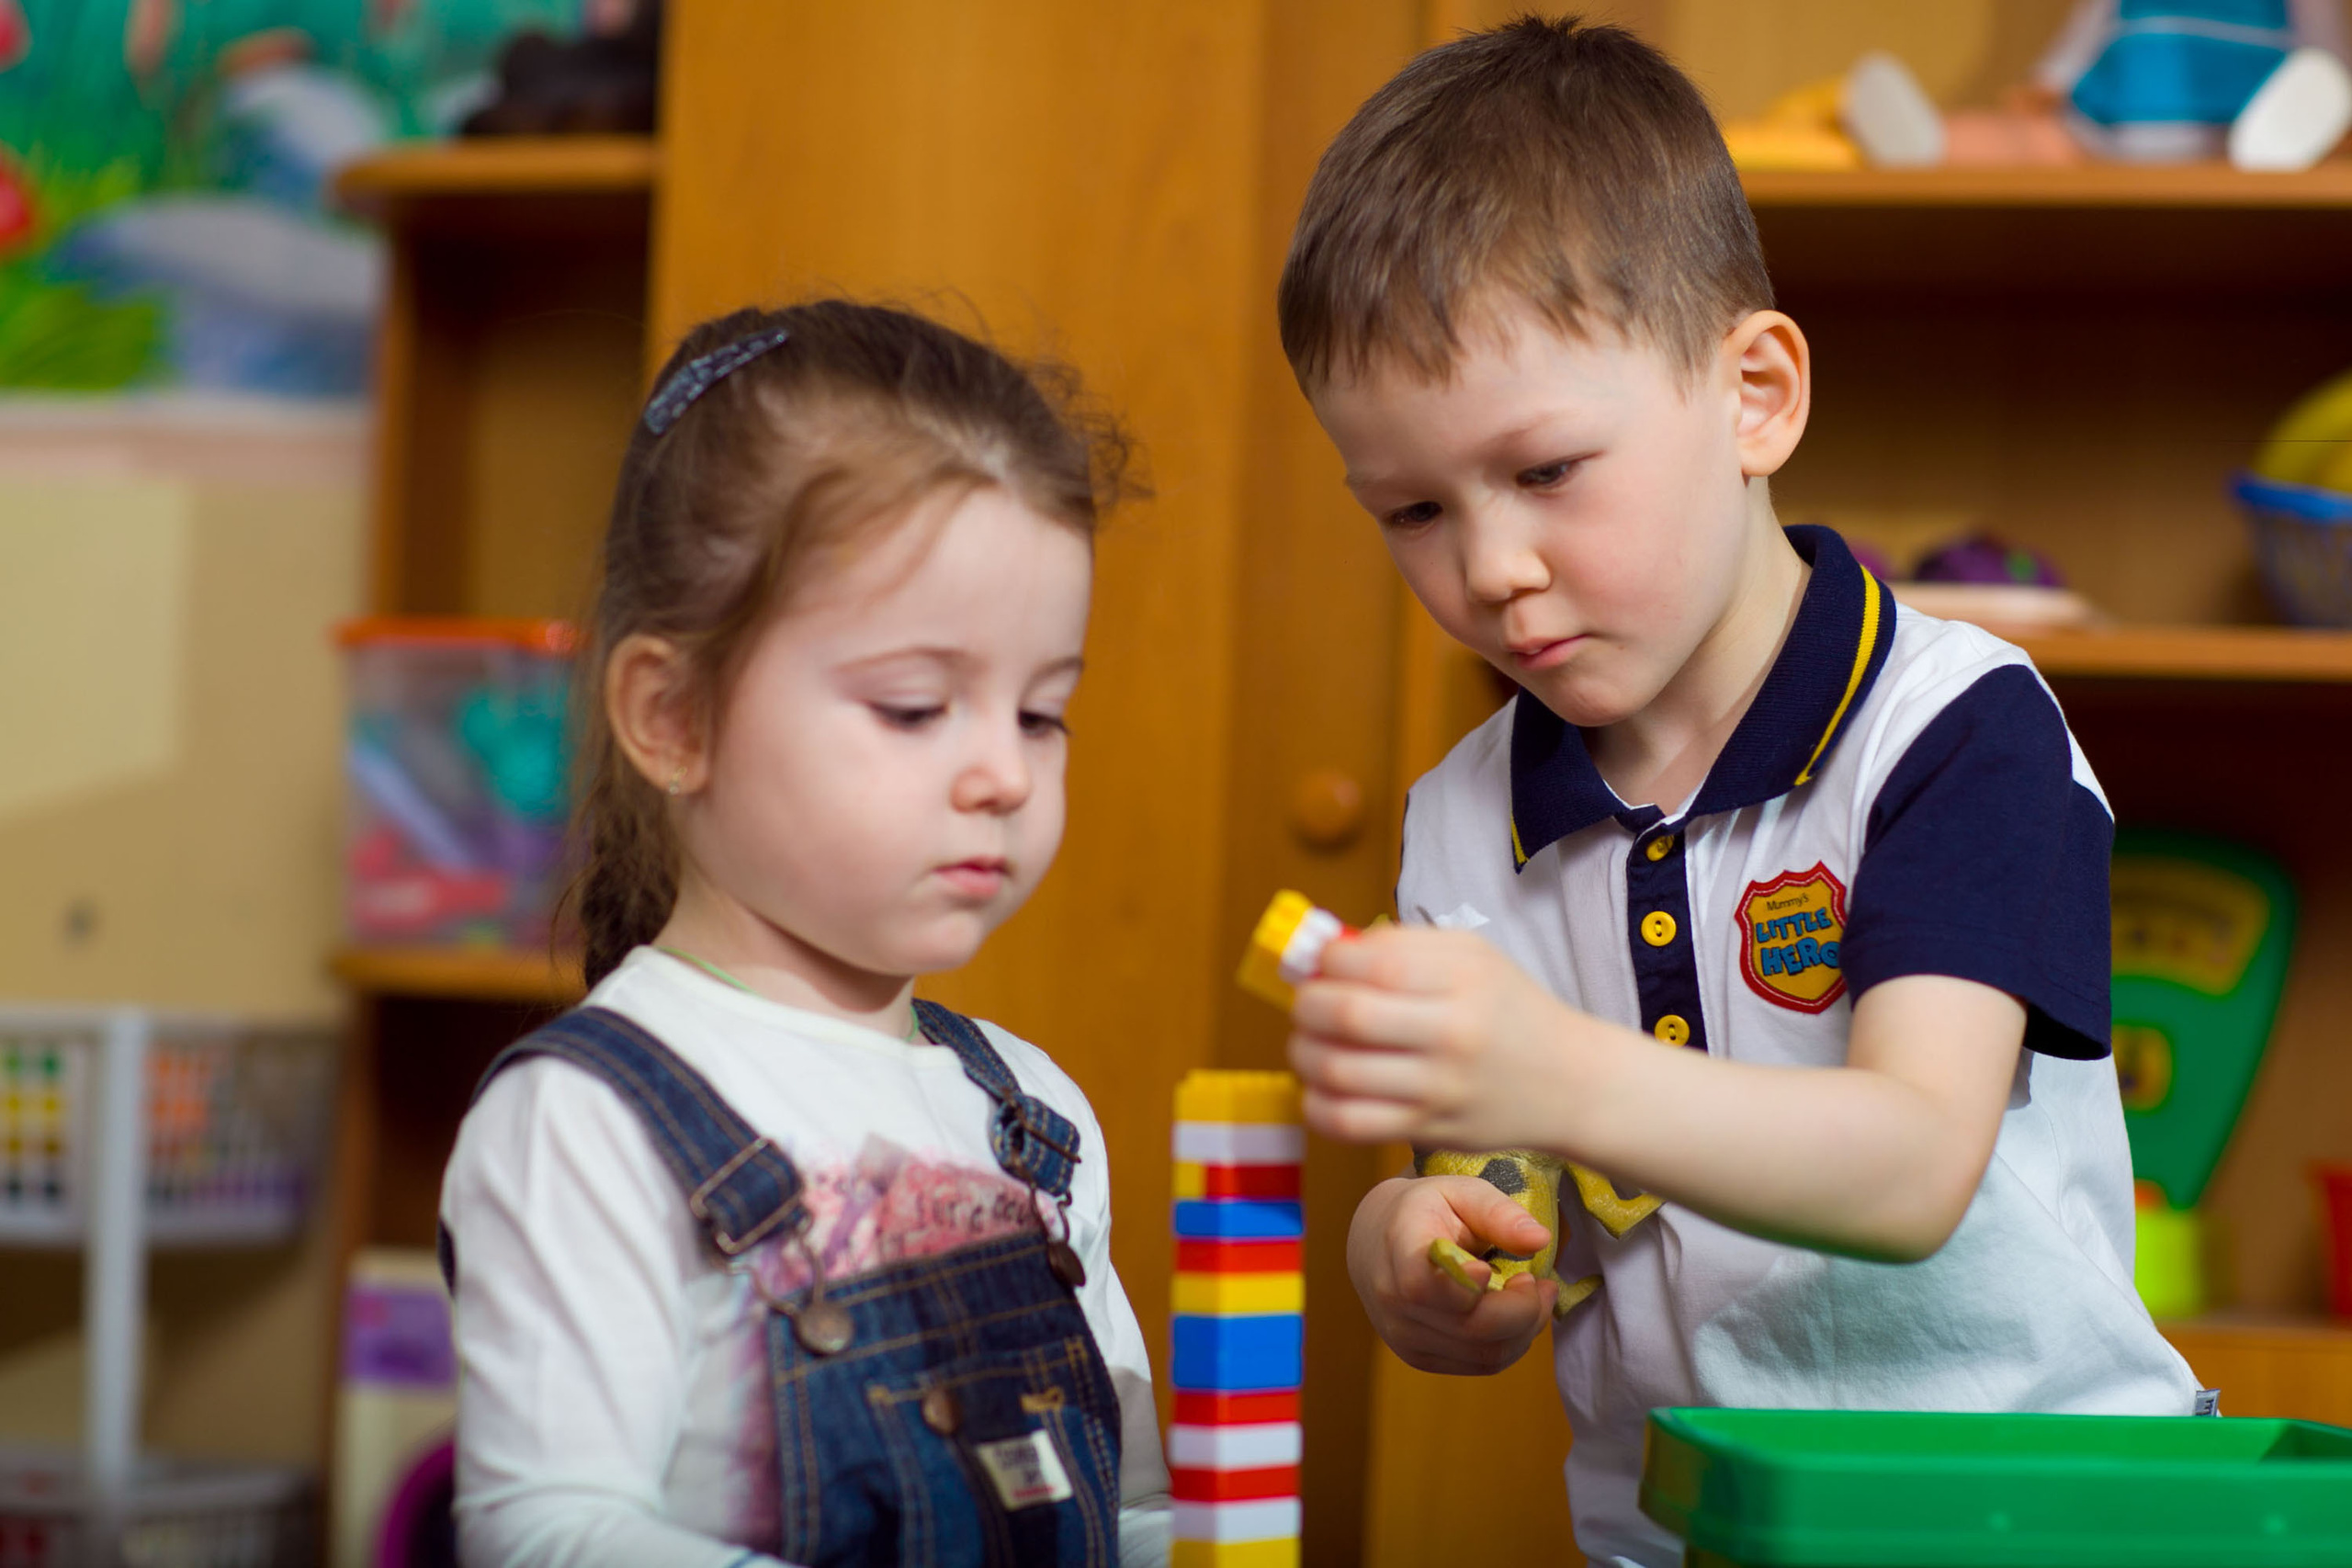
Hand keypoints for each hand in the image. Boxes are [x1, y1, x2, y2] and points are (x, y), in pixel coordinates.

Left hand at [1288, 924, 1588, 1147]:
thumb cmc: (1511, 1010)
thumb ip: (1401, 943)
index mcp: (1464, 980)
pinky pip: (1348, 1123)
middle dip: (1306, 1004)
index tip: (1320, 963)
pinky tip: (1322, 1085)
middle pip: (1347, 1016)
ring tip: (1308, 1041)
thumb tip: (1326, 950)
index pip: (1373, 964)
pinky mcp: (1427, 1132)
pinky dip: (1316, 1103)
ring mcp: (1438, 1091)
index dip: (1327, 961)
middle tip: (1306, 1003)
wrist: (1570, 1083)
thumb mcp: (1474, 956)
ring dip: (1302, 1052)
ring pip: (1336, 1072)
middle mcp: (1451, 1036)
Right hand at [1347, 1175, 1557, 1374]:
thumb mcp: (1460, 1191)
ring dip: (1525, 1329)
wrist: (1375, 1240)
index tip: (1492, 1268)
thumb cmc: (1427, 1210)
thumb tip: (1540, 1239)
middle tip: (1538, 1281)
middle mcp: (1393, 1302)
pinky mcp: (1419, 1357)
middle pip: (1471, 1329)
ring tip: (1532, 1294)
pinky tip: (1513, 1313)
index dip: (1466, 1286)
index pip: (1423, 1285)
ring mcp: (1404, 1337)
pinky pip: (1481, 1364)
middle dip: (1523, 1310)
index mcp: (1398, 1250)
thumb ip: (1499, 1212)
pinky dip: (1511, 1343)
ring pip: (1485, 1355)